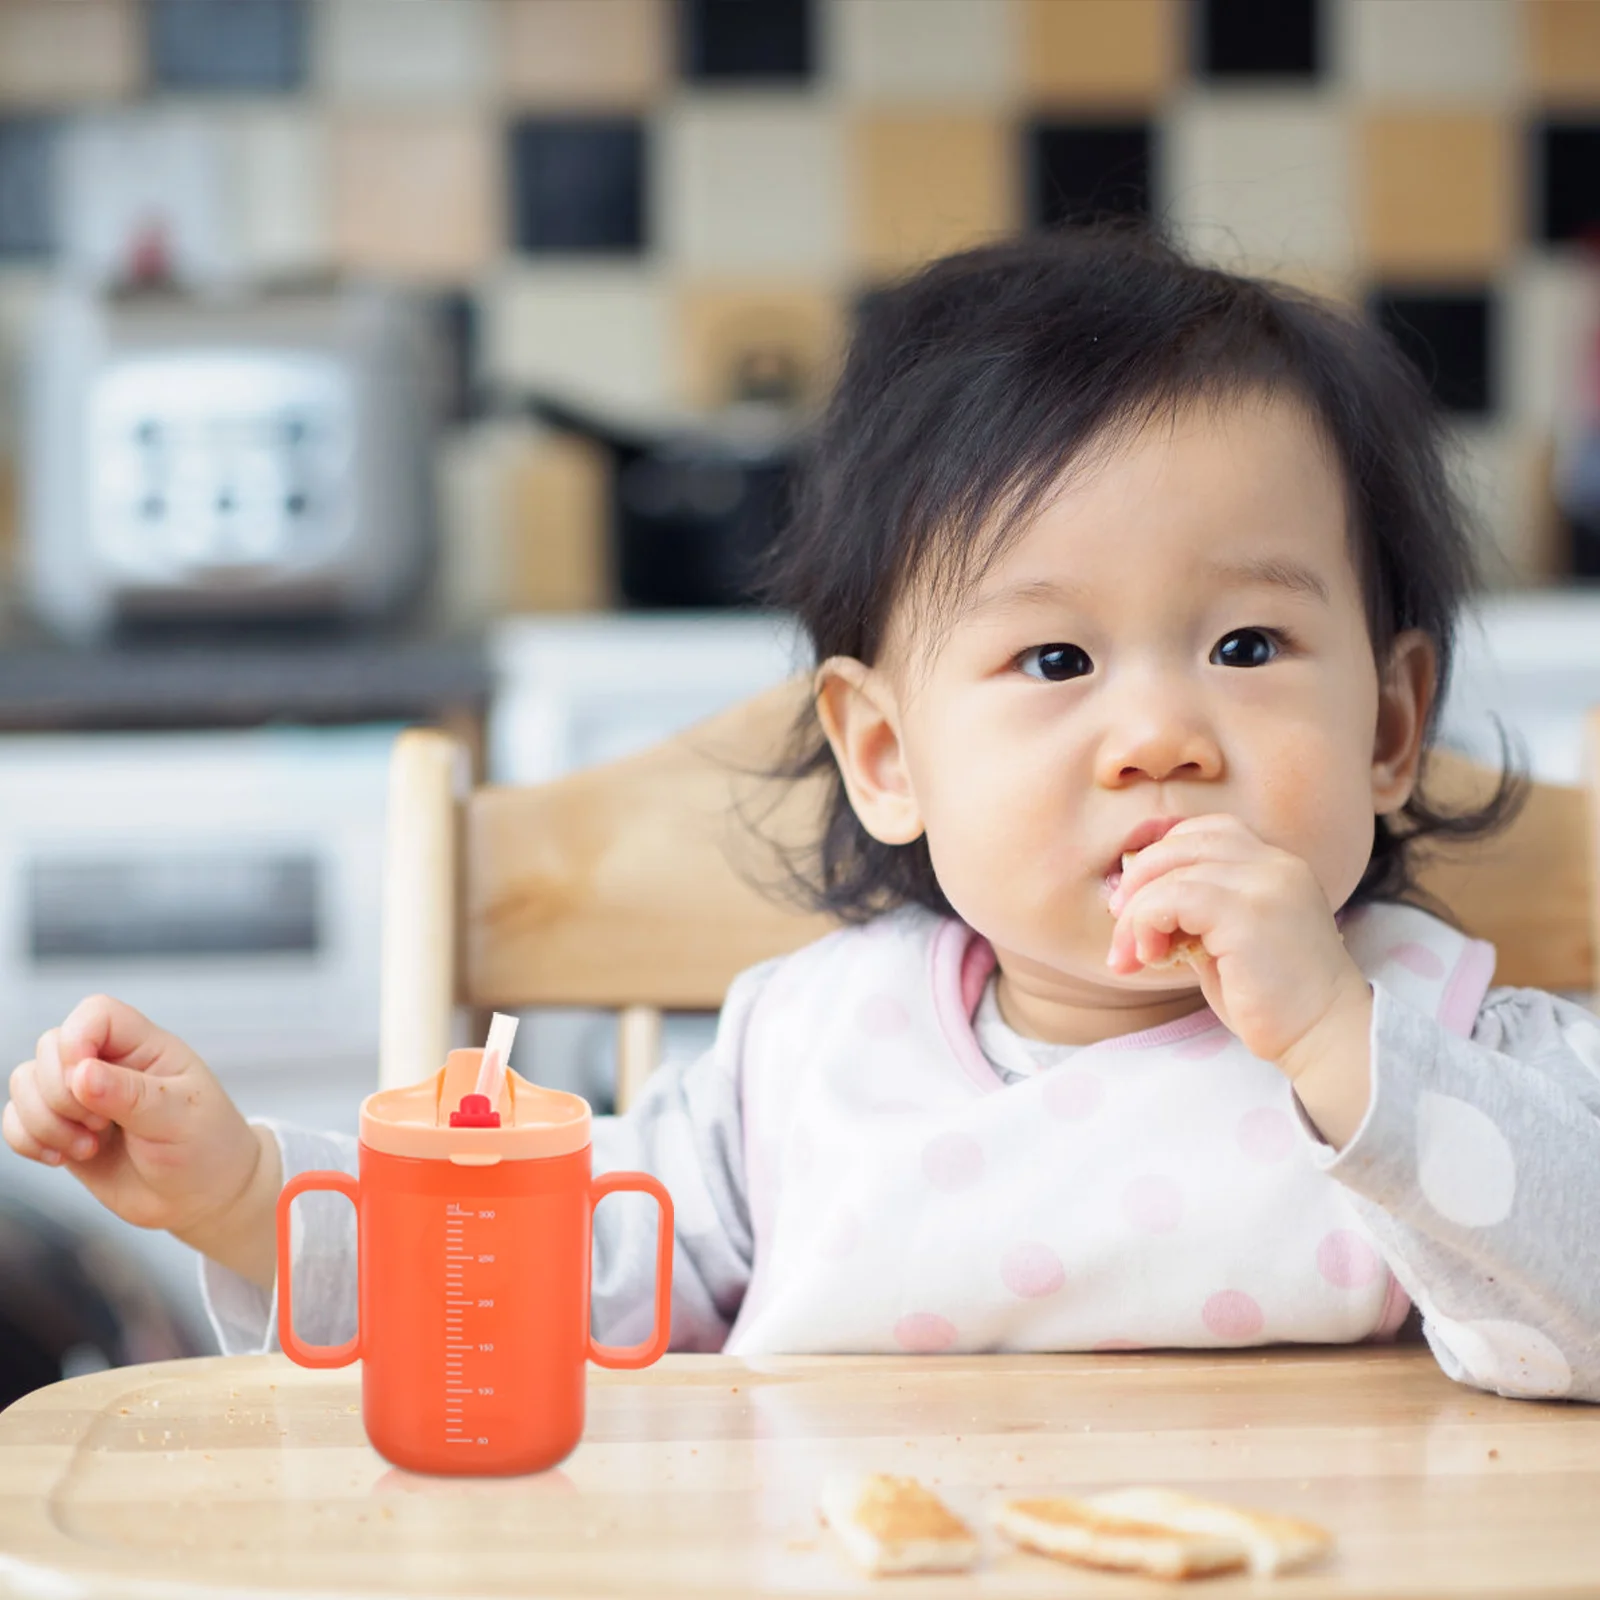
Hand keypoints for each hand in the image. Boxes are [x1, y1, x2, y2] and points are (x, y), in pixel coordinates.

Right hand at [3, 995, 273, 1259]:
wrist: (201, 1195)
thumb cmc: (205, 1148)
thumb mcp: (179, 1119)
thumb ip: (131, 1095)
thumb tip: (82, 1072)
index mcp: (147, 1047)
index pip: (96, 1013)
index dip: (78, 1039)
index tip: (87, 1082)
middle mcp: (110, 1064)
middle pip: (50, 1047)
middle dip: (60, 1093)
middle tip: (101, 1126)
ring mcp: (83, 1096)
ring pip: (24, 1081)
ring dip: (45, 1121)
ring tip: (89, 1146)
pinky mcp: (62, 1128)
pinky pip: (15, 1119)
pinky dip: (27, 1140)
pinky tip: (64, 1158)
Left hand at [1105, 814, 1370, 1073]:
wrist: (1325, 1036)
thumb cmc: (1273, 1000)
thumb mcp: (1228, 941)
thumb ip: (1196, 913)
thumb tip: (1133, 902)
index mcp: (1277, 866)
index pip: (1207, 832)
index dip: (1163, 859)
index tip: (1139, 903)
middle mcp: (1275, 864)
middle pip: (1182, 843)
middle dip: (1139, 883)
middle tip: (1121, 925)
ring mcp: (1265, 884)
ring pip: (1171, 871)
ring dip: (1136, 913)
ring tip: (1135, 954)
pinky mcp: (1249, 913)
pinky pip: (1173, 898)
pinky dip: (1147, 923)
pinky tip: (1151, 955)